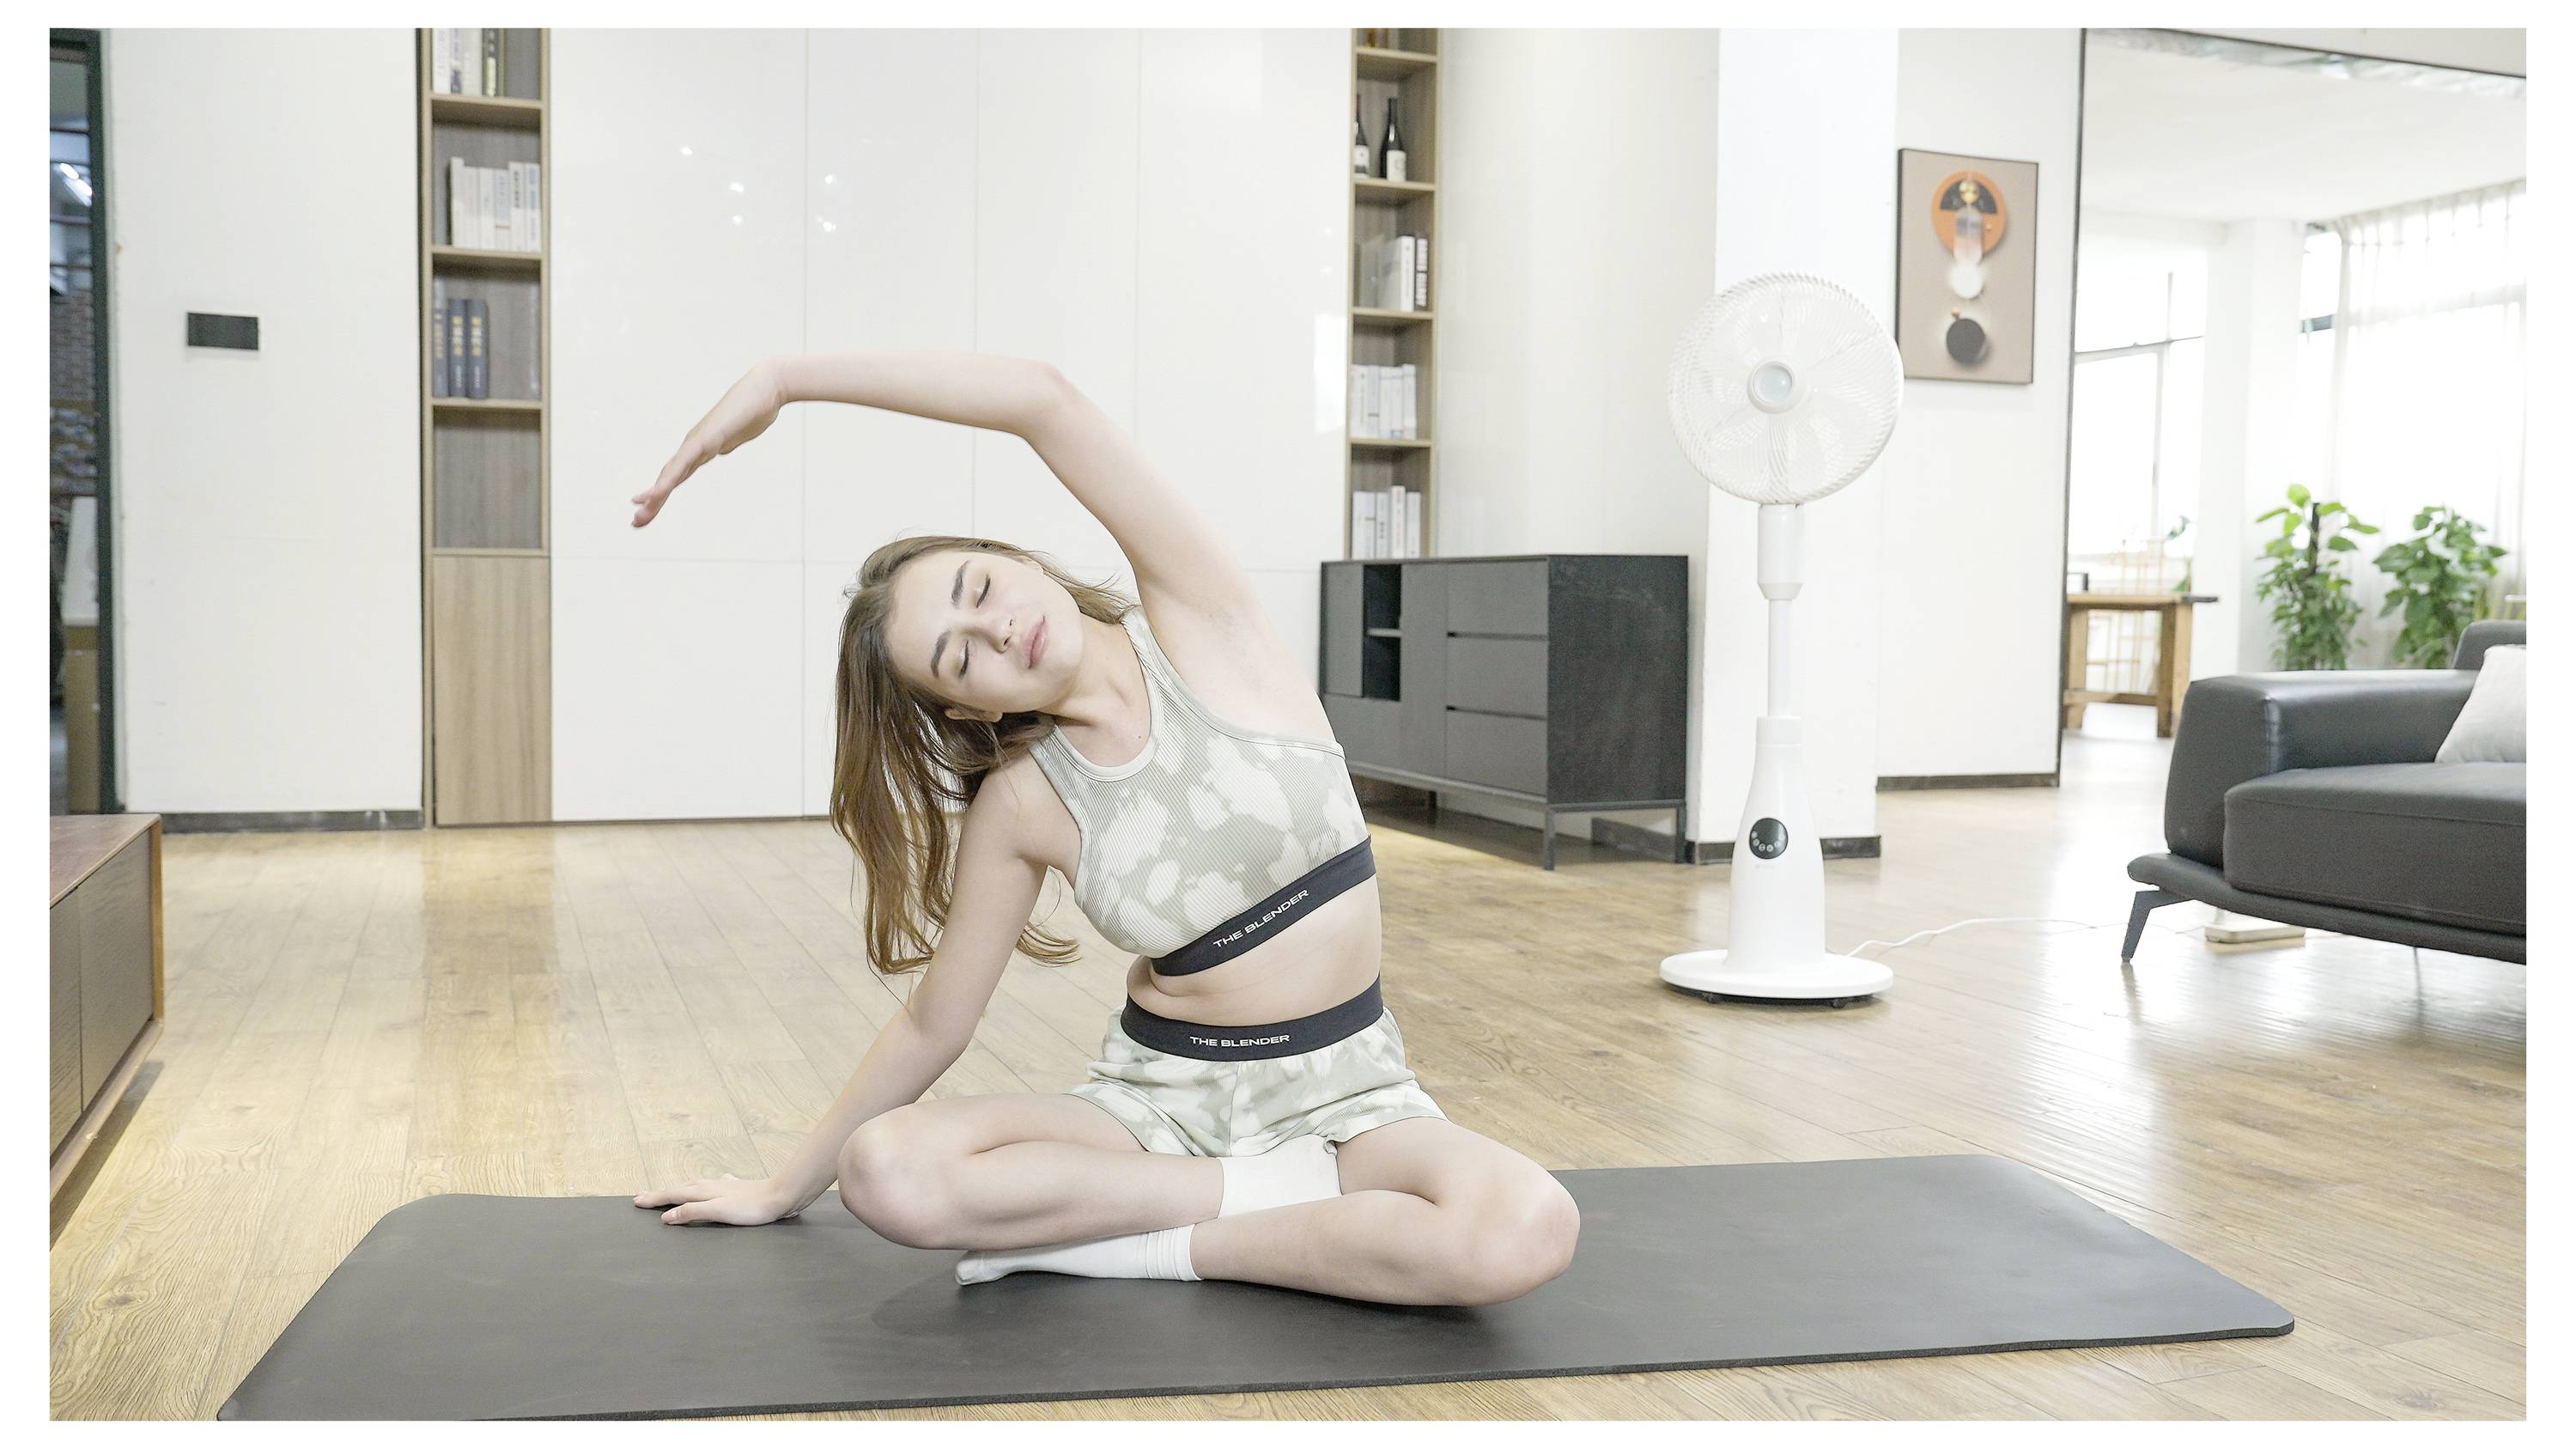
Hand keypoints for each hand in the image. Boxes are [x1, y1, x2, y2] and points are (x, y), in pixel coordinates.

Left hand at [631, 359, 786, 526]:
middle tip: (636, 522)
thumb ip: (725, 443)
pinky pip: (684, 463)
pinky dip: (669, 479)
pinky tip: (657, 491)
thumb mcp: (736, 436)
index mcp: (700, 448)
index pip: (676, 475)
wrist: (765, 389)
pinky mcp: (707, 438)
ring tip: (639, 510)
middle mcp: (694, 445)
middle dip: (652, 502)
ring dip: (655, 493)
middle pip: (668, 478)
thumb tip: (721, 449)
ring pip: (671, 473)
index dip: (660, 492)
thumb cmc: (753, 410)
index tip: (646, 509)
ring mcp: (699, 441)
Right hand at [633, 1171, 801, 1226]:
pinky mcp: (737, 1189)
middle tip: (642, 1195)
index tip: (636, 1202)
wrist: (780, 1196)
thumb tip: (667, 1216)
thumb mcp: (718, 1212)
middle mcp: (710, 1185)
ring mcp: (724, 1186)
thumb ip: (692, 1212)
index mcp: (703, 1191)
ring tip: (670, 1190)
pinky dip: (705, 1188)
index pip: (672, 1195)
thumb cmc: (751, 1207)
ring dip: (679, 1189)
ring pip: (694, 1186)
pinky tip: (714, 1184)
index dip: (653, 1199)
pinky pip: (714, 1187)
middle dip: (660, 1192)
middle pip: (679, 1188)